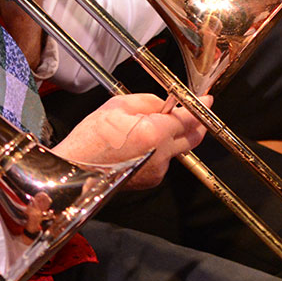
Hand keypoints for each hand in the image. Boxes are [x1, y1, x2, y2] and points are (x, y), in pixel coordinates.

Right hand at [55, 93, 204, 188]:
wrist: (75, 169)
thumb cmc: (89, 140)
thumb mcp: (117, 106)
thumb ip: (149, 102)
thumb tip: (165, 105)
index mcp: (153, 134)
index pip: (188, 118)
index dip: (199, 107)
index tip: (206, 100)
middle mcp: (160, 156)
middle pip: (192, 138)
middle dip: (195, 124)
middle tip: (192, 112)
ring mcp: (157, 171)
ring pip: (176, 149)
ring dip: (171, 136)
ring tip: (145, 128)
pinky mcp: (151, 180)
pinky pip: (163, 160)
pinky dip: (158, 150)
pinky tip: (138, 144)